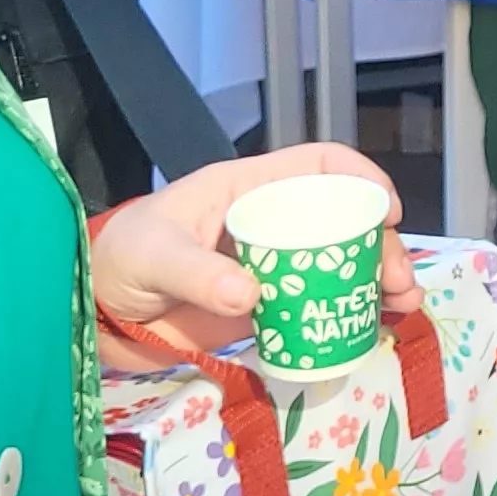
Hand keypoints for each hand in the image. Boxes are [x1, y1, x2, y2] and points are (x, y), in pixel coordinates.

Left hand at [93, 145, 419, 368]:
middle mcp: (269, 222)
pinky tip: (375, 329)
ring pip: (340, 264)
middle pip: (343, 221)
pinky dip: (350, 315)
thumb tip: (251, 292)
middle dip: (380, 245)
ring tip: (402, 306)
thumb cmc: (122, 259)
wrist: (95, 311)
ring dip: (376, 281)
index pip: (316, 166)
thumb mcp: (154, 257)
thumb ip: (197, 272)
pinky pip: (319, 305)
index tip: (387, 210)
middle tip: (398, 281)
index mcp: (247, 189)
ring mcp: (272, 266)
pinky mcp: (267, 307)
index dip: (360, 178)